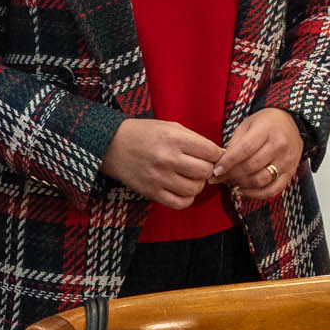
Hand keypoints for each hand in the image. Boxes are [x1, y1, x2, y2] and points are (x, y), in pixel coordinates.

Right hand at [101, 117, 223, 209]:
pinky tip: (182, 189)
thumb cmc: (144, 133)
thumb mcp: (170, 127)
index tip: (213, 156)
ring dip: (197, 184)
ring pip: (195, 189)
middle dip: (207, 169)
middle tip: (200, 166)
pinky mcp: (152, 192)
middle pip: (206, 171)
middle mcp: (168, 158)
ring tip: (189, 177)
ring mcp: (160, 177)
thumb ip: (194, 139)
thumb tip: (217, 154)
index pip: (211, 152)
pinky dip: (186, 198)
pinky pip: (181, 203)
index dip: (217, 154)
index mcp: (174, 138)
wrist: (112, 145)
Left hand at [211, 107, 305, 210]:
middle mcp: (279, 146)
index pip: (245, 150)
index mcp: (266, 130)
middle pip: (251, 167)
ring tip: (230, 183)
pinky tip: (244, 190)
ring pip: (260, 180)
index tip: (216, 170)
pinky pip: (273, 190)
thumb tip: (221, 163)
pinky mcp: (290, 173)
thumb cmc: (266, 123)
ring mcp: (286, 161)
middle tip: (219, 178)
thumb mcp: (248, 125)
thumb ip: (235, 143)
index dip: (228, 162)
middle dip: (231, 175)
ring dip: (242, 185)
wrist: (292, 123)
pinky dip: (256, 194)